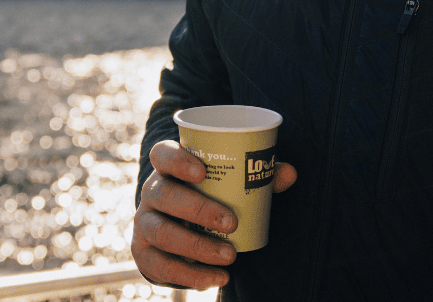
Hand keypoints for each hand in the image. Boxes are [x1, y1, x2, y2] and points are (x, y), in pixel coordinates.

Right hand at [132, 140, 296, 290]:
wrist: (179, 232)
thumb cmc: (208, 198)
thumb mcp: (228, 185)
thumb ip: (256, 177)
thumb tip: (289, 173)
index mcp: (168, 168)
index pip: (162, 154)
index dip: (177, 160)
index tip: (203, 172)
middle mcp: (151, 192)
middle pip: (163, 194)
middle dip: (197, 209)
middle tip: (231, 222)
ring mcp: (143, 223)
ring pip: (161, 231)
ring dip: (197, 246)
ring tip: (230, 255)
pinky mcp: (144, 254)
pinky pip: (162, 266)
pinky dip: (192, 275)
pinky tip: (217, 278)